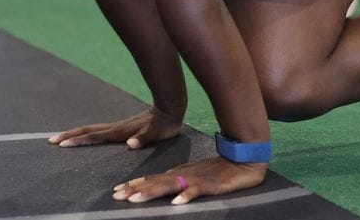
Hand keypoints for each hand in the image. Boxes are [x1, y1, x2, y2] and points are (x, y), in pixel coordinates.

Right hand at [47, 107, 183, 148]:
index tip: (63, 144)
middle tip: (51, 141)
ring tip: (60, 138)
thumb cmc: (164, 124)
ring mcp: (118, 127)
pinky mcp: (121, 127)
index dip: (79, 141)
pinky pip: (99, 131)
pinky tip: (85, 137)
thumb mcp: (157, 133)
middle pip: (87, 131)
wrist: (170, 107)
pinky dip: (87, 134)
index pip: (95, 136)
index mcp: (120, 132)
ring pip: (91, 129)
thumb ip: (144, 139)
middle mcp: (116, 128)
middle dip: (69, 136)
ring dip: (75, 134)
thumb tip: (131, 145)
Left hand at [112, 156, 266, 204]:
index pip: (152, 179)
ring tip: (137, 199)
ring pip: (171, 185)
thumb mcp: (192, 173)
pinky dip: (187, 196)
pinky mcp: (212, 185)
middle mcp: (184, 175)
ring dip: (153, 192)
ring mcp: (197, 179)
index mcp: (178, 173)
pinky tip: (177, 202)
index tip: (116, 191)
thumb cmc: (218, 168)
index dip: (134, 185)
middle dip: (136, 189)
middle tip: (117, 196)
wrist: (243, 158)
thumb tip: (154, 184)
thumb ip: (175, 178)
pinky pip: (198, 191)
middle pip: (156, 182)